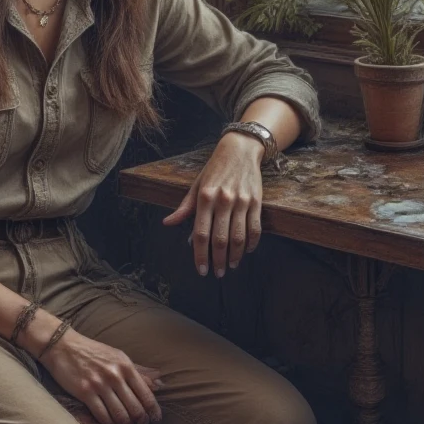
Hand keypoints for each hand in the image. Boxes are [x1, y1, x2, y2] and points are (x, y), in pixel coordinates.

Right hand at [37, 328, 164, 423]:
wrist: (63, 346)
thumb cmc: (93, 351)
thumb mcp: (118, 356)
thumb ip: (139, 372)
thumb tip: (160, 384)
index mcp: (125, 365)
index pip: (146, 394)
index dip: (153, 410)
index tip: (155, 420)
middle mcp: (115, 375)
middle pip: (135, 407)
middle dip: (141, 421)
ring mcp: (99, 384)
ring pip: (120, 414)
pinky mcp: (85, 392)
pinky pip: (102, 415)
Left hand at [161, 131, 263, 277]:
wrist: (240, 149)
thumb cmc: (215, 169)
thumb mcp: (196, 185)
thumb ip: (184, 207)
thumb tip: (168, 223)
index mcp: (204, 197)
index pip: (200, 233)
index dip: (200, 254)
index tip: (201, 270)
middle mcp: (223, 200)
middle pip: (220, 239)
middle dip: (217, 260)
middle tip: (216, 273)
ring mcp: (241, 201)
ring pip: (238, 237)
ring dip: (235, 256)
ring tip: (230, 266)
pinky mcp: (256, 201)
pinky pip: (255, 228)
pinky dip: (251, 243)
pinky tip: (246, 251)